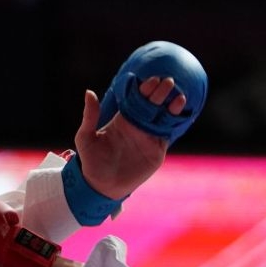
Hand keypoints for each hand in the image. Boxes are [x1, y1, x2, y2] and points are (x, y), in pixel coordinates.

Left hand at [73, 76, 186, 200]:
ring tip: (178, 94)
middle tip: (167, 81)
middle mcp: (137, 125)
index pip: (136, 100)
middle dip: (160, 93)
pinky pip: (167, 133)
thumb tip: (89, 92)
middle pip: (152, 105)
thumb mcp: (86, 137)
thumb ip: (90, 116)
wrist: (102, 186)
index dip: (144, 89)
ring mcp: (148, 137)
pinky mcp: (156, 150)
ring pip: (163, 116)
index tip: (151, 80)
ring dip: (171, 105)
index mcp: (122, 119)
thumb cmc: (91, 161)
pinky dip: (174, 122)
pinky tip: (179, 110)